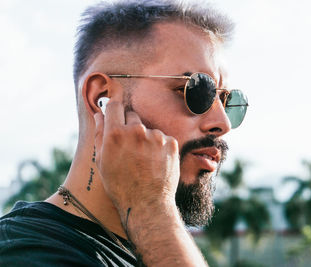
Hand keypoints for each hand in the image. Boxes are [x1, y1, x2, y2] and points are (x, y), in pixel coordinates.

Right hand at [93, 90, 179, 214]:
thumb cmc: (120, 185)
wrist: (147, 204)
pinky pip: (163, 138)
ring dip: (146, 139)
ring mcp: (156, 136)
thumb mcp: (102, 161)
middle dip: (130, 128)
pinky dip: (160, 147)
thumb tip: (99, 114)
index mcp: (116, 133)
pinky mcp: (171, 143)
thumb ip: (100, 134)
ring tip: (144, 160)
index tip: (116, 115)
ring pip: (149, 130)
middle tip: (130, 149)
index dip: (114, 110)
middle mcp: (137, 130)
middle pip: (132, 116)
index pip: (114, 105)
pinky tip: (155, 163)